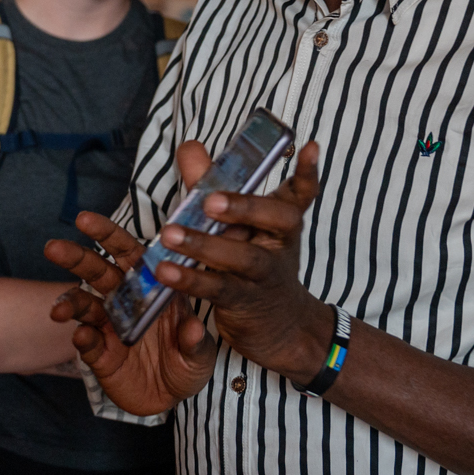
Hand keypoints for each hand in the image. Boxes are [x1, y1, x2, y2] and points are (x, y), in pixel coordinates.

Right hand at [46, 209, 217, 415]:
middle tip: (54, 247)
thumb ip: (195, 341)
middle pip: (97, 272)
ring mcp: (109, 327)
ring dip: (69, 303)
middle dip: (75, 258)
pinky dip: (84, 340)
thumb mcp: (201, 353)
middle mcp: (125, 301)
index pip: (128, 253)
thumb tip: (193, 328)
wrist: (175, 399)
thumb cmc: (190, 362)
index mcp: (150, 287)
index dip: (108, 234)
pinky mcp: (100, 355)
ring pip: (84, 306)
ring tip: (57, 311)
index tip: (85, 219)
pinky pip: (88, 344)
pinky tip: (82, 338)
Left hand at [149, 140, 326, 381]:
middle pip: (276, 220)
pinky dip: (190, 280)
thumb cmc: (252, 263)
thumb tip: (190, 147)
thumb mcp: (239, 224)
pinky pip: (217, 289)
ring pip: (243, 258)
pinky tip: (164, 271)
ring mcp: (265, 275)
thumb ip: (212, 184)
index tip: (309, 147)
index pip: (302, 193)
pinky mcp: (244, 302)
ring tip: (170, 235)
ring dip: (205, 246)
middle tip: (210, 201)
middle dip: (244, 207)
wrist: (280, 326)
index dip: (308, 172)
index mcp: (281, 222)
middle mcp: (279, 244)